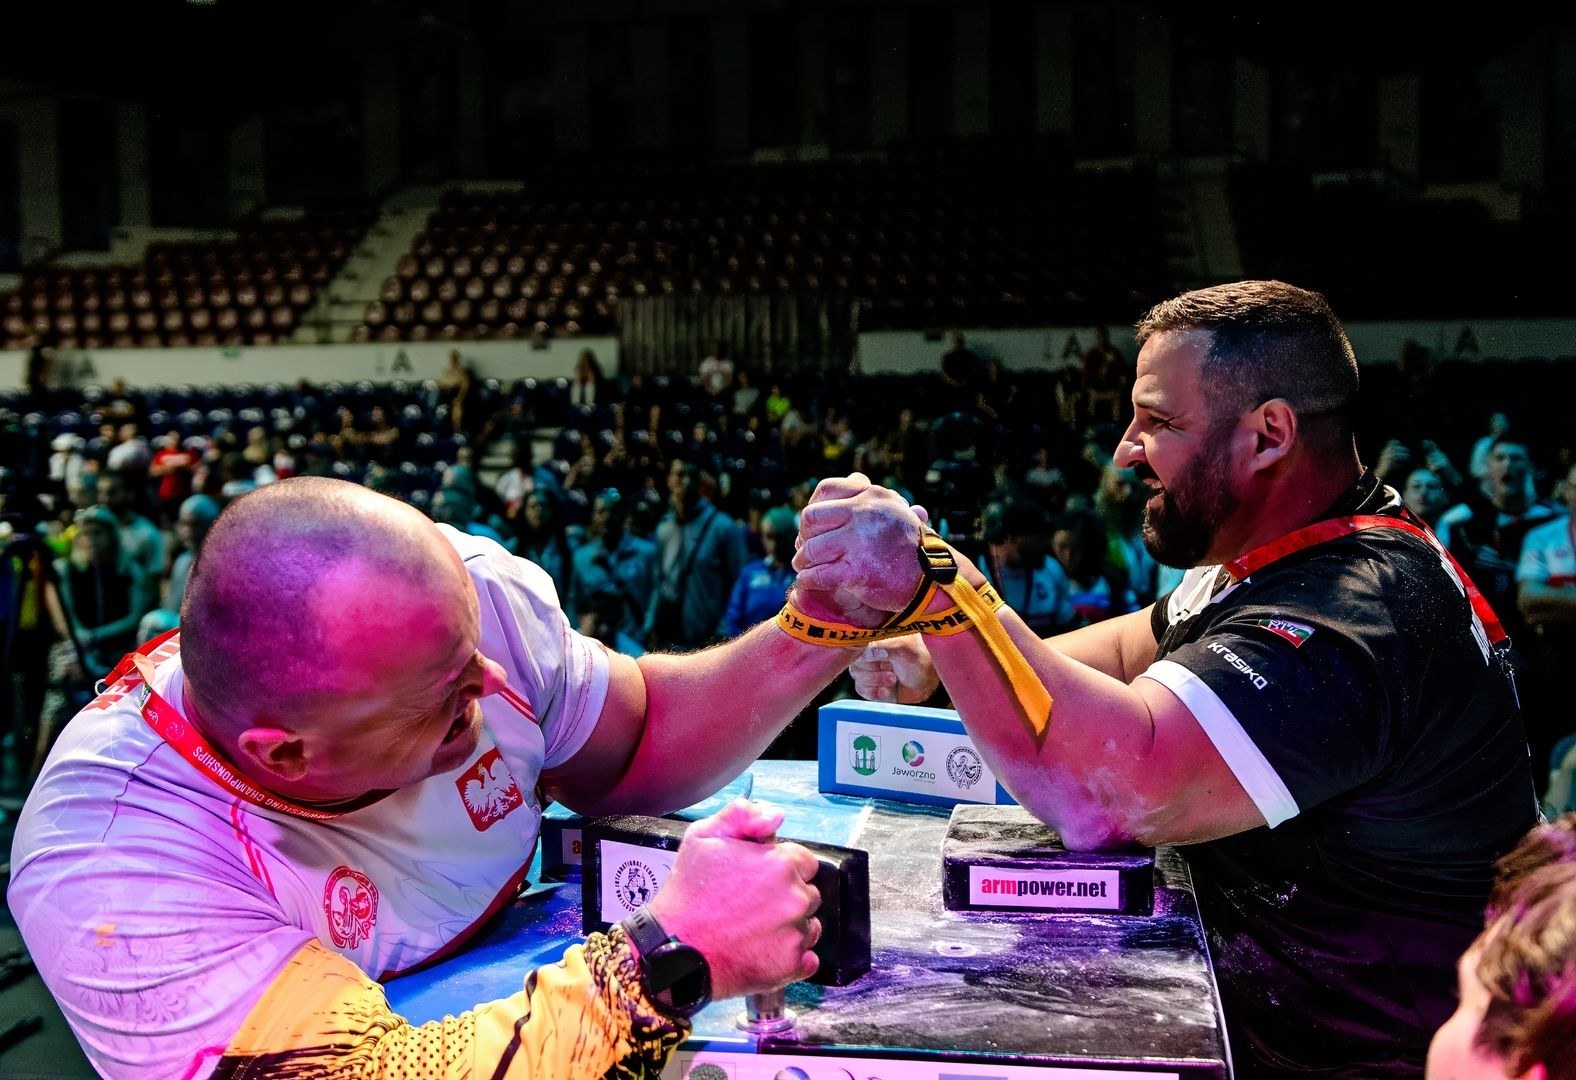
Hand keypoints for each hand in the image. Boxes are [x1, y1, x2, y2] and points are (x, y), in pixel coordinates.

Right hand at [648, 799, 820, 999]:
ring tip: (755, 930)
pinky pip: (807, 959)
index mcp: (780, 863)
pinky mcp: (790, 965)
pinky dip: (791, 956)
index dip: (782, 868)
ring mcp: (794, 934)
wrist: (673, 947)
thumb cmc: (688, 893)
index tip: (759, 878)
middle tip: (752, 905)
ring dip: (791, 926)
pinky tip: (764, 951)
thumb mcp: (703, 836)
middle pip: (808, 893)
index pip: (804, 862)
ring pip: (809, 926)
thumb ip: (742, 815)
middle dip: (787, 896)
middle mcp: (794, 898)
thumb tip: (776, 818)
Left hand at [792, 473, 929, 620]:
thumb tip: (854, 478)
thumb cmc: (911, 547)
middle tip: (804, 547)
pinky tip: (809, 581)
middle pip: (811, 518)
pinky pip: (818, 575)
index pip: (827, 489)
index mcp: (872, 496)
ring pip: (811, 549)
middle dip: (804, 535)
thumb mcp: (896, 510)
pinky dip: (809, 579)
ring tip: (803, 566)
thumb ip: (873, 497)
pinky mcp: (857, 571)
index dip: (813, 508)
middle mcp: (864, 514)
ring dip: (803, 560)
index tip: (814, 525)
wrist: (932, 580)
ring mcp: (859, 542)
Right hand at [851, 637, 939, 703]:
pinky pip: (860, 689)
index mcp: (877, 637)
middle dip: (873, 670)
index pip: (857, 643)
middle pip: (856, 661)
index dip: (866, 654)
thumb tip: (867, 650)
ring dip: (875, 681)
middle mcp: (870, 652)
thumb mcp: (905, 649)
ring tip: (893, 679)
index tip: (880, 659)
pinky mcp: (870, 684)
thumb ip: (885, 646)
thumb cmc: (919, 661)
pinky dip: (873, 692)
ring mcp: (869, 669)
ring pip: (857, 676)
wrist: (927, 683)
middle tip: (891, 671)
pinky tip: (886, 691)